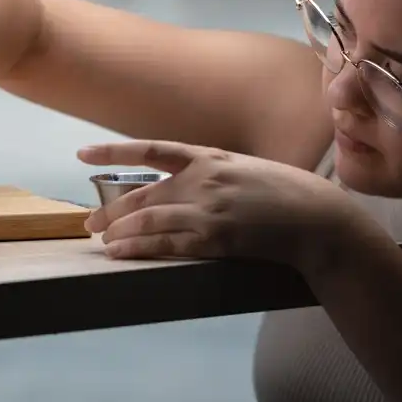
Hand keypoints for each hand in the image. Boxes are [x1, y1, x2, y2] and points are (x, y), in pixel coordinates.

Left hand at [78, 140, 369, 273]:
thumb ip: (213, 174)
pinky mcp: (216, 237)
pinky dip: (140, 248)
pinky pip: (167, 243)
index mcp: (210, 156)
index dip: (112, 151)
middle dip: (111, 210)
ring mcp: (209, 207)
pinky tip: (121, 253)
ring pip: (148, 218)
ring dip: (120, 232)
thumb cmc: (287, 193)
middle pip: (143, 192)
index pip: (151, 148)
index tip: (82, 154)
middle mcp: (203, 178)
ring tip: (101, 242)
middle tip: (90, 224)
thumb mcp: (246, 169)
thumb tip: (184, 184)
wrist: (318, 217)